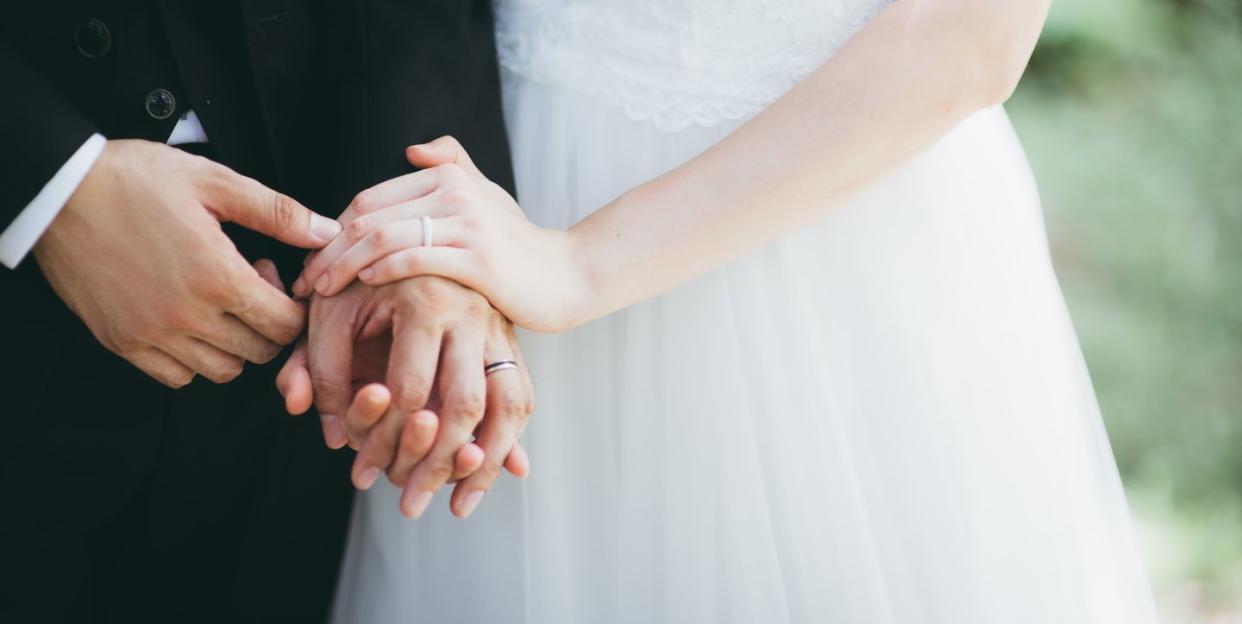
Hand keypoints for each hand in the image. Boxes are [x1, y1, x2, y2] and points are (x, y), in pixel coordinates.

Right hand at [34, 139, 340, 385]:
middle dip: (267, 323)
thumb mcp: (215, 182)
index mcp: (218, 277)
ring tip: (217, 302)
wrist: (60, 191)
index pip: (286, 325)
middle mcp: (188, 316)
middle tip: (246, 285)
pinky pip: (177, 377)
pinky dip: (193, 360)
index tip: (272, 276)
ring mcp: (152, 334)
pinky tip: (188, 321)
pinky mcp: (123, 343)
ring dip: (234, 344)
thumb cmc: (137, 179)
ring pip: (222, 370)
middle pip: (260, 352)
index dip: (292, 305)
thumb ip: (278, 212)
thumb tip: (328, 232)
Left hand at [276, 276, 532, 518]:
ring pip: (510, 406)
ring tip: (457, 506)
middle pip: (465, 405)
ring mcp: (499, 327)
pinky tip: (498, 475)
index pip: (410, 389)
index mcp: (426, 299)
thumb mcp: (329, 312)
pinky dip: (512, 440)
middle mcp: (472, 313)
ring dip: (485, 463)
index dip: (381, 439)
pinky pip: (523, 397)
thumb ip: (320, 368)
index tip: (362, 473)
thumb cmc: (360, 276)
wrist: (411, 232)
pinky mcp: (511, 341)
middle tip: (410, 505)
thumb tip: (333, 433)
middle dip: (436, 464)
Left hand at [294, 136, 590, 332]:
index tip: (314, 259)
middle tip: (305, 280)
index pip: (370, 198)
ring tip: (322, 290)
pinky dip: (381, 269)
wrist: (566, 276)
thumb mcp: (488, 196)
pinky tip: (364, 285)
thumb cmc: (519, 244)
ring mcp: (468, 225)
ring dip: (343, 265)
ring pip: (382, 237)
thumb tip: (413, 150)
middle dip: (328, 249)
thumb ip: (454, 166)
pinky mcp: (478, 260)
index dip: (333, 228)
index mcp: (449, 176)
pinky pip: (414, 258)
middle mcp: (455, 192)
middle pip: (368, 216)